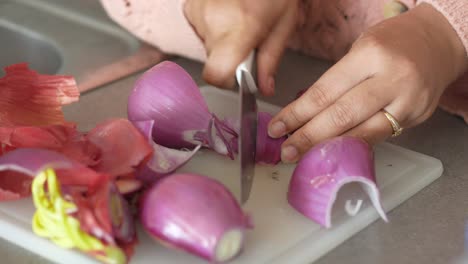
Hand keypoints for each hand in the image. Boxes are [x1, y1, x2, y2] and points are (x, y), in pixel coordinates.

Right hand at [184, 0, 297, 94]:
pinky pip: (201, 29)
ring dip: (223, 41)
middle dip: (231, 57)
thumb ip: (271, 60)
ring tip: (240, 19)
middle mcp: (213, 21)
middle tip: (248, 38)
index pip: (216, 74)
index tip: (239, 76)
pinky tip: (228, 11)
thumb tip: (264, 88)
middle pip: (214, 61)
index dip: (227, 81)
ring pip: (208, 45)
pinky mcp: (190, 6)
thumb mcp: (283, 24)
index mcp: (240, 29)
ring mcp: (198, 11)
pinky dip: (214, 27)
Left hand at [269, 3, 467, 162]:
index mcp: (369, 55)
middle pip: (341, 116)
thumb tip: (303, 112)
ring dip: (328, 149)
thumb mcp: (360, 50)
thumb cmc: (392, 43)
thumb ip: (337, 81)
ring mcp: (407, 102)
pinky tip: (334, 154)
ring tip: (304, 157)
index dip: (297, 114)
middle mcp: (390, 79)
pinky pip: (379, 137)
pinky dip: (353, 147)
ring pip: (361, 133)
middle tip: (286, 150)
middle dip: (308, 137)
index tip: (277, 127)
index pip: (325, 91)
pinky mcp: (416, 118)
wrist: (437, 42)